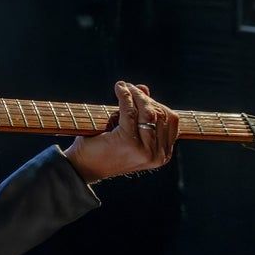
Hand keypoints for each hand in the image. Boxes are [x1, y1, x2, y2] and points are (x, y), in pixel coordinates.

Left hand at [63, 81, 178, 182]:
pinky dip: (125, 96)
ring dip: (135, 95)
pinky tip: (119, 89)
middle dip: (145, 98)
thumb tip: (144, 88)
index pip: (170, 120)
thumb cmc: (105, 149)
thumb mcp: (128, 130)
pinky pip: (130, 112)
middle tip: (129, 88)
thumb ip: (139, 112)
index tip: (141, 93)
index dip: (157, 103)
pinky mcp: (128, 142)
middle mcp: (157, 155)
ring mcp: (144, 150)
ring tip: (123, 87)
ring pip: (147, 112)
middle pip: (160, 114)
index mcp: (162, 155)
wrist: (84, 167)